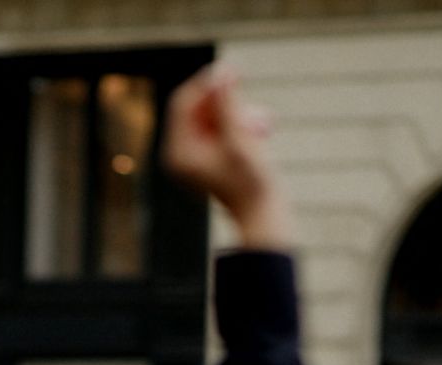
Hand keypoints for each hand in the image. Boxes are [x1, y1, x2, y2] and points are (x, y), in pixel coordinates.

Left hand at [162, 65, 291, 249]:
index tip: (234, 71)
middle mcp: (181, 153)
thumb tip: (221, 71)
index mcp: (178, 152)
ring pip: (215, 115)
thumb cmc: (251, 183)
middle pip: (199, 108)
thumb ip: (228, 103)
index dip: (208, 83)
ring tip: (264, 127)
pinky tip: (263, 130)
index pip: (183, 103)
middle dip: (230, 104)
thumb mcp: (239, 137)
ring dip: (241, 113)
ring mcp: (195, 156)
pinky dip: (242, 123)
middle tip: (254, 111)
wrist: (263, 216)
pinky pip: (223, 126)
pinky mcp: (211, 156)